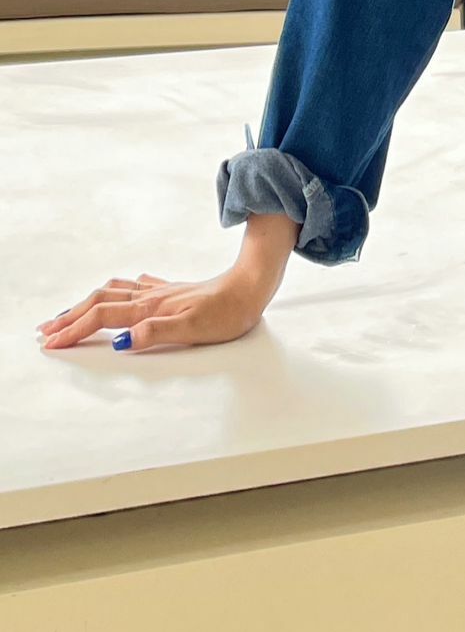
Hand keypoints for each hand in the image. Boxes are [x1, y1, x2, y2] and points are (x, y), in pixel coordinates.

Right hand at [37, 268, 270, 353]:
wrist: (251, 288)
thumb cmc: (227, 312)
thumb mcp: (194, 329)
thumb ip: (156, 334)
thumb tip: (123, 342)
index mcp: (150, 308)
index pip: (102, 319)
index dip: (74, 331)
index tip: (51, 343)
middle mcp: (150, 297)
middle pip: (98, 303)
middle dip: (70, 318)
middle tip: (46, 330)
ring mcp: (160, 292)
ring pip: (112, 293)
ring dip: (86, 303)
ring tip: (69, 312)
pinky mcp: (173, 291)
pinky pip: (135, 287)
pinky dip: (117, 291)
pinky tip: (121, 289)